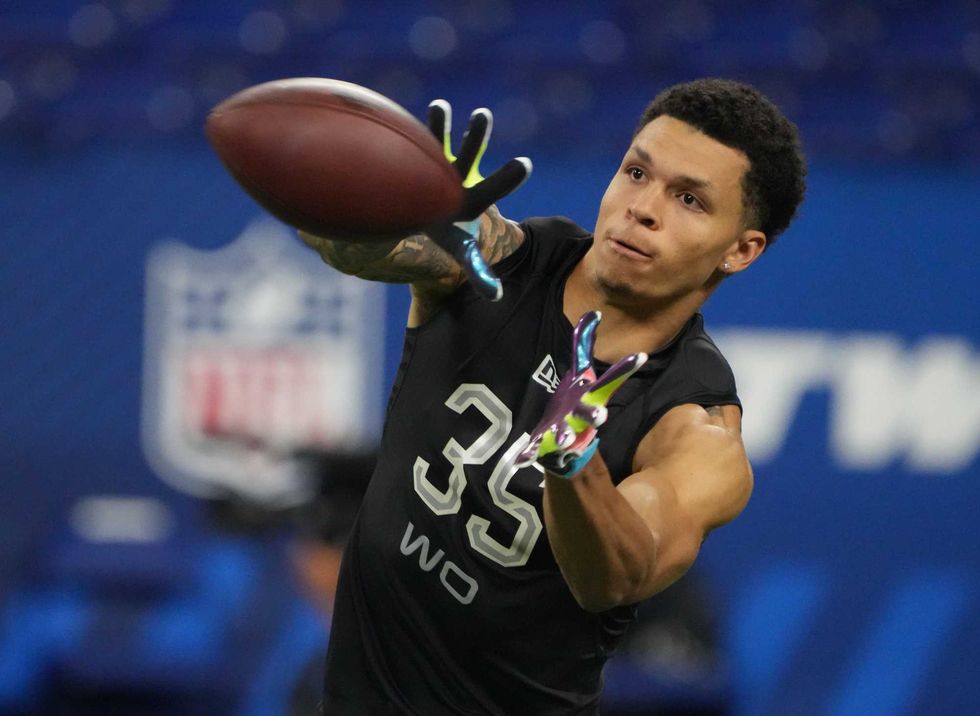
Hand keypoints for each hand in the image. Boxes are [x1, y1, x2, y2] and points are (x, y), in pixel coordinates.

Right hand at [426, 100, 531, 300]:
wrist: (428, 211)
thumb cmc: (446, 230)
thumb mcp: (462, 251)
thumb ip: (479, 271)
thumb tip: (498, 298)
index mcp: (473, 198)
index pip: (494, 187)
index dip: (509, 176)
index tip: (526, 162)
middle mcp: (459, 176)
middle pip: (470, 154)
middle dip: (476, 136)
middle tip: (482, 115)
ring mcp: (439, 164)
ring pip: (441, 141)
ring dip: (441, 124)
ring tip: (441, 106)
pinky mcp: (418, 155)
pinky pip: (415, 139)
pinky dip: (411, 127)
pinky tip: (401, 111)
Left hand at [515, 312, 647, 476]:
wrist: (563, 439)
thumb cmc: (576, 401)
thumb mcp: (581, 372)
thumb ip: (584, 344)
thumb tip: (593, 313)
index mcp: (589, 396)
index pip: (610, 380)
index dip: (625, 368)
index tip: (641, 355)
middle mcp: (580, 414)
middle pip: (590, 414)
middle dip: (594, 415)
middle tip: (601, 418)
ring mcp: (564, 429)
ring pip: (566, 435)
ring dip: (565, 437)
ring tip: (564, 440)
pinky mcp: (544, 442)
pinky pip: (536, 449)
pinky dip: (529, 454)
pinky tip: (520, 458)